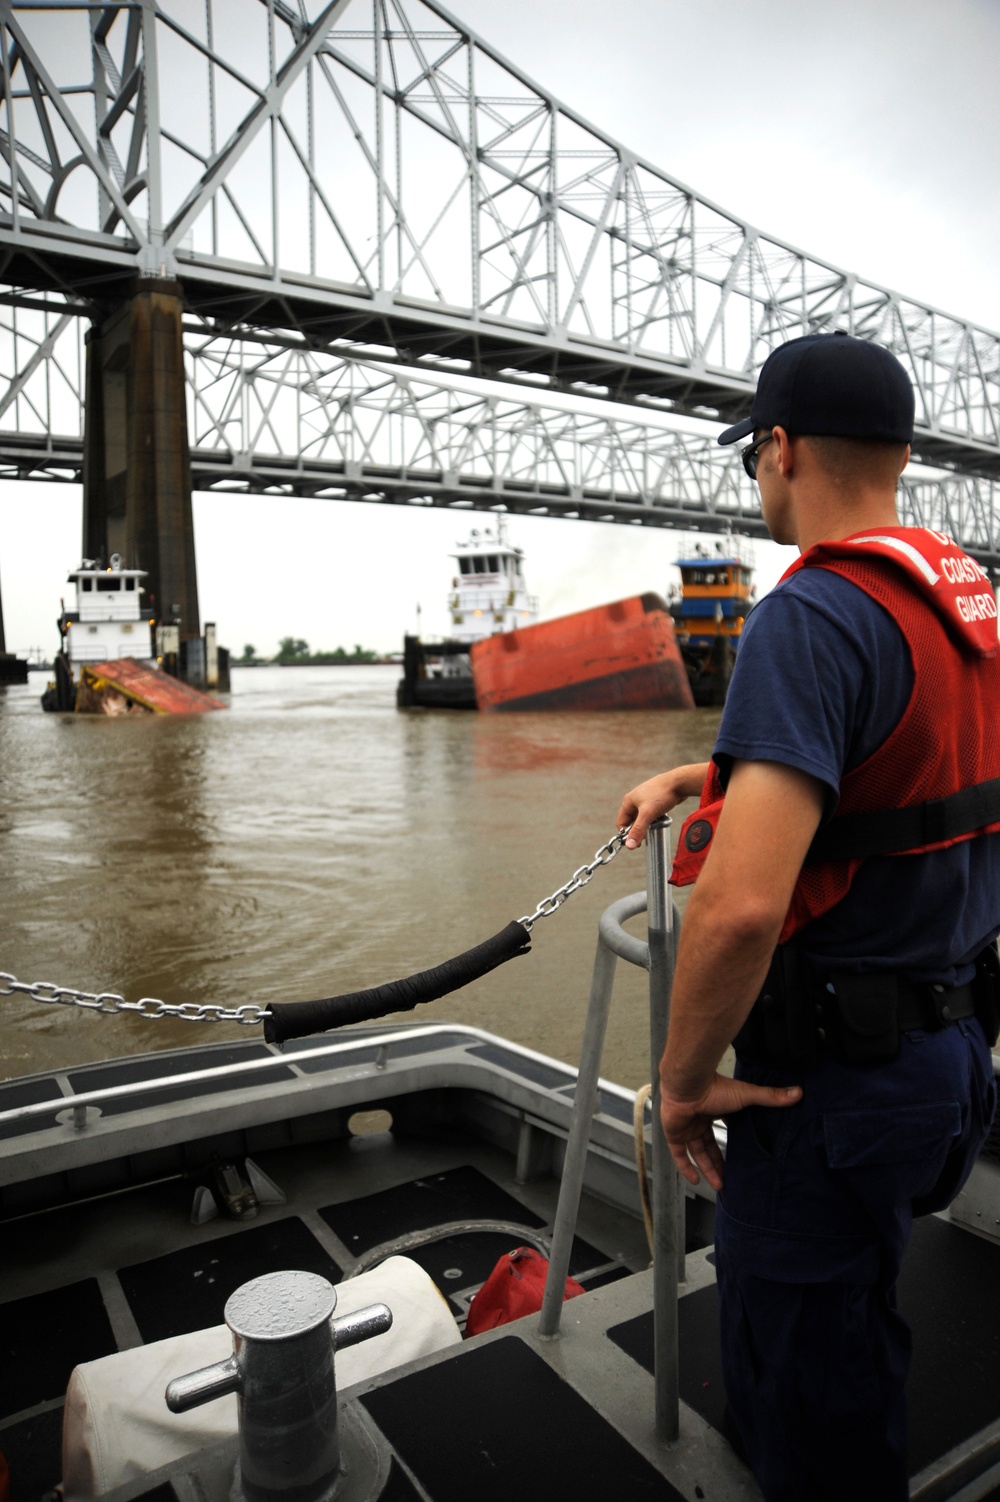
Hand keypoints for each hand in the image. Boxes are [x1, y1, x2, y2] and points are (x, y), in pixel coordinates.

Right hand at [616, 764, 708, 847]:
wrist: (679, 782)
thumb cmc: (661, 794)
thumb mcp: (648, 814)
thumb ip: (638, 830)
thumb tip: (629, 846)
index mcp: (629, 801)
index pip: (621, 822)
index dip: (626, 834)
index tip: (635, 842)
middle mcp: (635, 800)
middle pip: (632, 821)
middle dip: (638, 830)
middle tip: (646, 838)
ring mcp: (645, 800)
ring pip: (643, 817)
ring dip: (647, 825)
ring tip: (655, 828)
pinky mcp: (655, 800)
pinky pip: (651, 814)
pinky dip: (654, 819)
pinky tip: (660, 821)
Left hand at [659, 1073, 801, 1190]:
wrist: (688, 1085)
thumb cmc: (716, 1087)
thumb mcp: (747, 1095)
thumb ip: (770, 1097)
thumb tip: (799, 1093)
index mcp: (715, 1108)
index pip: (725, 1128)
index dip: (732, 1142)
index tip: (742, 1155)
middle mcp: (700, 1118)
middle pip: (710, 1145)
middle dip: (719, 1162)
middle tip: (731, 1178)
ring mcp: (686, 1126)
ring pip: (697, 1152)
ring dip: (707, 1168)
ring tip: (720, 1186)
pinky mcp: (673, 1133)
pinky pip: (678, 1155)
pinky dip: (685, 1167)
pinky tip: (695, 1181)